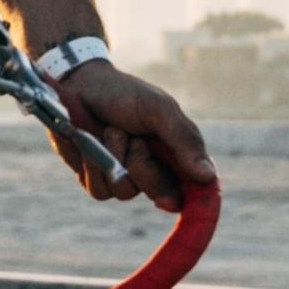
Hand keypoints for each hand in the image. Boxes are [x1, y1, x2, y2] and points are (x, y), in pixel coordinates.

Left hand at [51, 62, 213, 210]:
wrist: (80, 85)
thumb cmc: (124, 94)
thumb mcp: (159, 110)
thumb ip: (184, 141)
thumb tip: (208, 176)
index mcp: (177, 154)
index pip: (195, 190)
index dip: (191, 202)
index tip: (169, 200)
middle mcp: (155, 170)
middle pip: (161, 195)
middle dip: (144, 166)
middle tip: (136, 139)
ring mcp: (125, 177)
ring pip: (125, 192)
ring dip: (115, 158)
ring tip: (111, 131)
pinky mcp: (98, 179)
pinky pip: (99, 190)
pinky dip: (93, 164)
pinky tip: (90, 143)